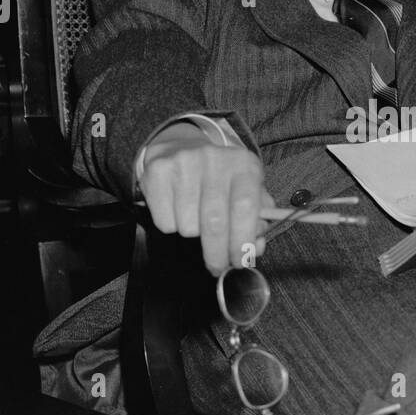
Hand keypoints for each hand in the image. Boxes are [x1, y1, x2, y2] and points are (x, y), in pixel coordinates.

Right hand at [138, 125, 270, 276]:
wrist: (180, 147)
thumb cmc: (220, 179)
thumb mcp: (246, 191)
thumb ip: (257, 221)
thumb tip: (255, 249)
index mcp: (243, 164)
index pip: (245, 209)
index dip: (242, 242)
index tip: (239, 261)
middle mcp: (214, 159)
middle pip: (214, 223)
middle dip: (217, 254)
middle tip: (217, 266)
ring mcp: (184, 163)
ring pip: (188, 227)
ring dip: (193, 234)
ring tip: (195, 218)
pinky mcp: (158, 172)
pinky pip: (166, 222)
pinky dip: (172, 226)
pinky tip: (177, 209)